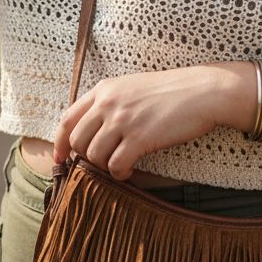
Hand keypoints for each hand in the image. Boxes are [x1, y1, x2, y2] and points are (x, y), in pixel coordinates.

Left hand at [52, 65, 227, 180]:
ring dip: (104, 167)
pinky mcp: (139, 137)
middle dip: (85, 158)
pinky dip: (120, 174)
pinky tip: (129, 171)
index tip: (61, 158)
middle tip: (101, 164)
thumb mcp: (133, 87)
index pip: (67, 118)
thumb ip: (111, 102)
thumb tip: (94, 128)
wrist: (202, 91)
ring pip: (94, 156)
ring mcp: (123, 120)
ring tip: (120, 166)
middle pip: (77, 141)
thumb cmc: (172, 91)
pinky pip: (115, 165)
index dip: (59, 142)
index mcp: (104, 89)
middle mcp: (108, 103)